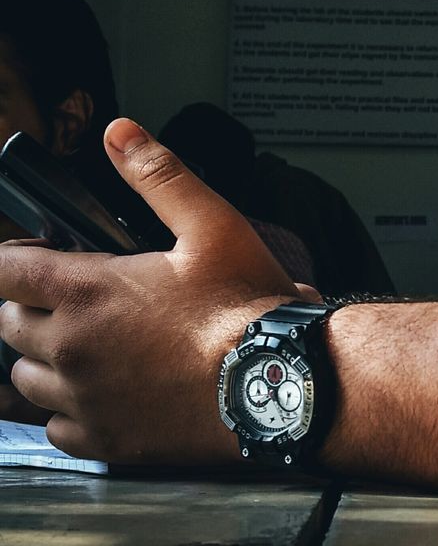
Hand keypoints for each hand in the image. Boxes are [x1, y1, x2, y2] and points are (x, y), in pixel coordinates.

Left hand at [0, 118, 314, 463]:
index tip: (35, 255)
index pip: (6, 270)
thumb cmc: (247, 308)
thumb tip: (120, 133)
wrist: (276, 383)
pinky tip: (103, 393)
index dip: (15, 257)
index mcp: (88, 291)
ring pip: (25, 379)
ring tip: (88, 346)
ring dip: (45, 358)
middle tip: (74, 298)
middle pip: (9, 324)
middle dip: (31, 305)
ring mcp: (83, 399)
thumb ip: (160, 175)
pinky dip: (69, 410)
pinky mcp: (104, 440)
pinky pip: (56, 427)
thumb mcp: (213, 225)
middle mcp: (71, 347)